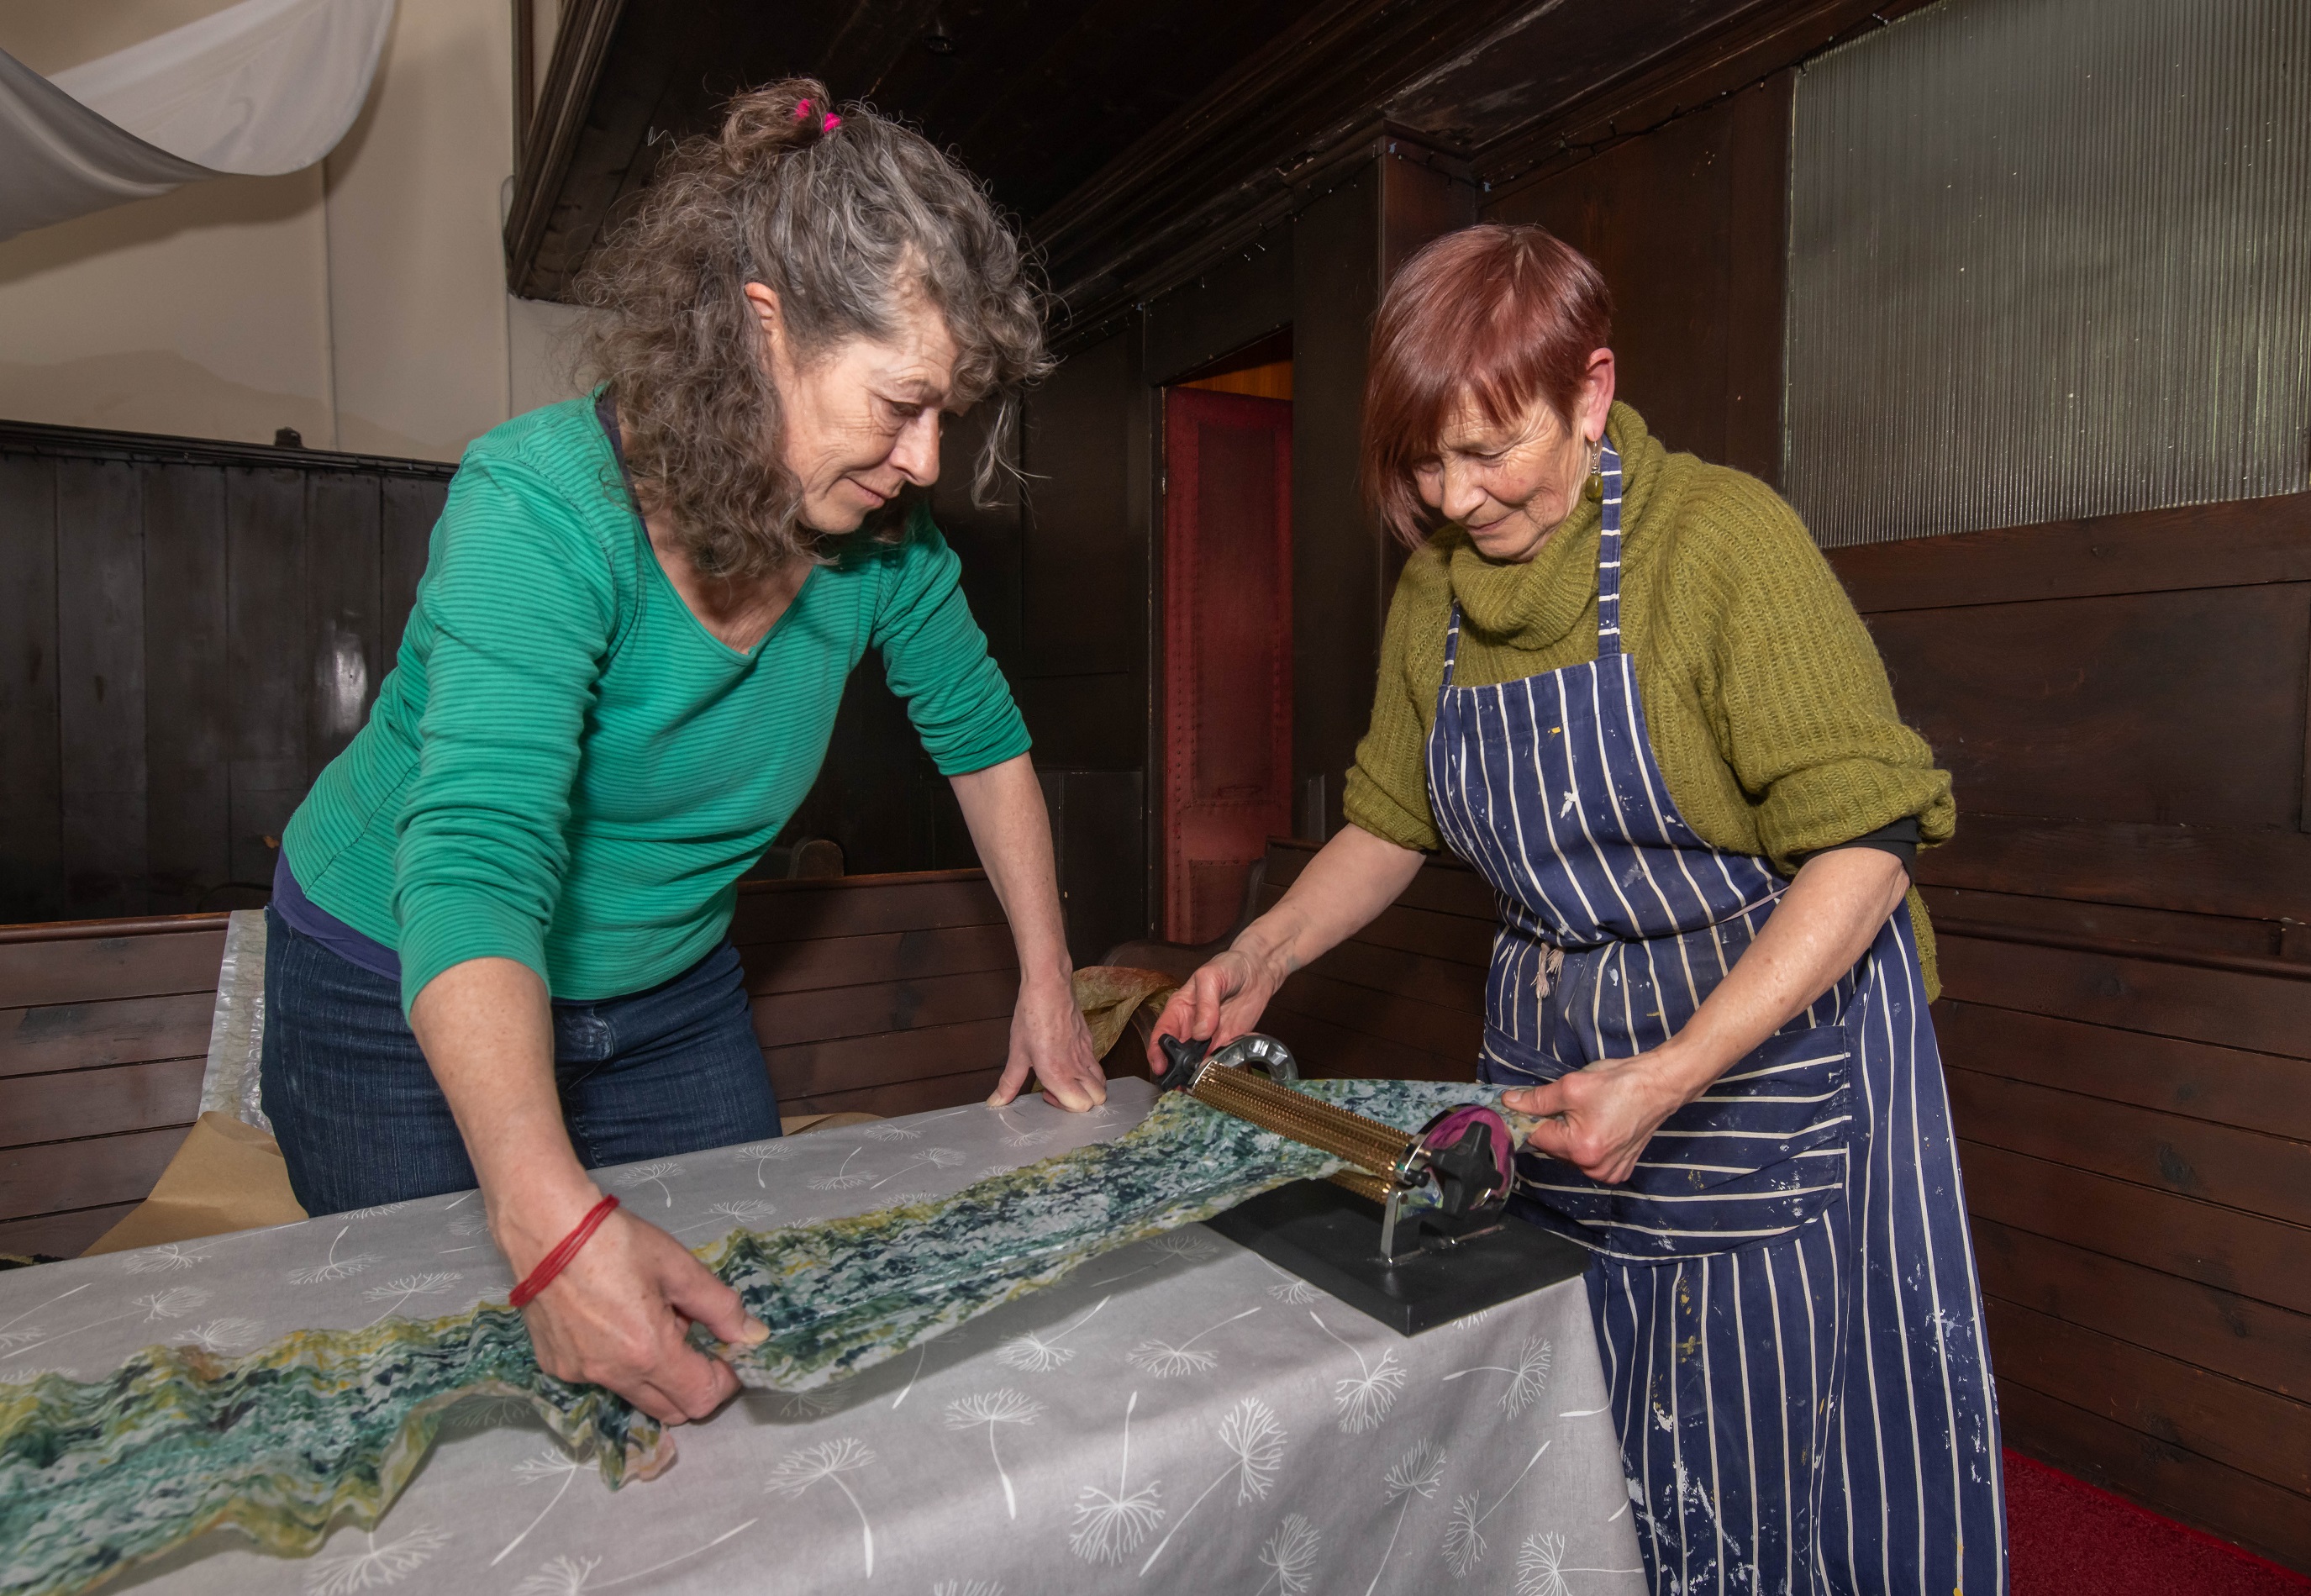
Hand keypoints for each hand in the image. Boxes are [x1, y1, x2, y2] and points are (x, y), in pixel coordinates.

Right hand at [509, 1197, 767, 1423]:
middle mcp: (613, 1375)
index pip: (701, 1398)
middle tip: (695, 1339)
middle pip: (671, 1410)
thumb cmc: (616, 1241)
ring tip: (650, 1320)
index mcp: (648, 1352)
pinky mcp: (556, 1366)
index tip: (728, 1354)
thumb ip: (720, 1308)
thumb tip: (753, 1336)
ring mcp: (579, 1375)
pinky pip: (602, 1379)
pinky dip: (620, 1363)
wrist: (544, 1227)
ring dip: (656, 1373)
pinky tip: (613, 1321)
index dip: (725, 1381)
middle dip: (694, 1384)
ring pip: (635, 1396)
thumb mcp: (678, 1267)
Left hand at [989, 972, 1106, 1110]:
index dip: (1065, 1106)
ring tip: (1067, 1078)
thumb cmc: (1031, 1018)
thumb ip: (1009, 1082)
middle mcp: (1077, 1067)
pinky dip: (1088, 1071)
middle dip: (1082, 1102)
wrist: (1049, 988)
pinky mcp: (1090, 1042)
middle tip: (1059, 1089)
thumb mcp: (1017, 1053)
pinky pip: (1097, 1065)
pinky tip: (1069, 1061)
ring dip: (1089, 1088)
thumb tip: (995, 1103)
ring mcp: (1087, 1054)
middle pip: (1099, 1099)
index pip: (1080, 1106)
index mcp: (1059, 1073)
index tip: (1046, 1094)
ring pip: (1102, 1083)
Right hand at [1144, 946, 1281, 1074]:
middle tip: (1179, 1085)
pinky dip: (1219, 1069)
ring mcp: (1209, 1038)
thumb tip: (1201, 1032)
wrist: (1257, 971)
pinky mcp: (1228, 1043)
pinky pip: (1220, 1060)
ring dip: (1196, 1075)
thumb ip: (1205, 1003)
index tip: (1160, 1066)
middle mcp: (1191, 1027)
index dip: (1157, 1051)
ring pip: (1197, 1062)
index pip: (1162, 1034)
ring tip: (1199, 1085)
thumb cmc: (1228, 967)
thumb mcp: (1211, 977)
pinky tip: (1220, 1075)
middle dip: (1175, 1070)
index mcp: (1179, 1009)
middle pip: (1176, 1054)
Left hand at [1500, 1050, 1701, 1184]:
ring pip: (1571, 1156)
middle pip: (1554, 1149)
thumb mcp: (1571, 1086)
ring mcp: (1609, 1173)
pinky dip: (1588, 1145)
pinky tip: (1599, 1127)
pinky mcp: (1620, 1171)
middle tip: (1568, 1105)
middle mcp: (1594, 1168)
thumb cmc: (1618, 1083)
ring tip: (1587, 1114)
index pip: (1537, 1138)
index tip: (1530, 1106)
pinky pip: (1590, 1161)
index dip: (1530, 1120)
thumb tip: (1509, 1103)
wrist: (1659, 1086)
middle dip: (1554, 1127)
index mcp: (1580, 1149)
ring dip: (1570, 1137)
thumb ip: (1537, 1099)